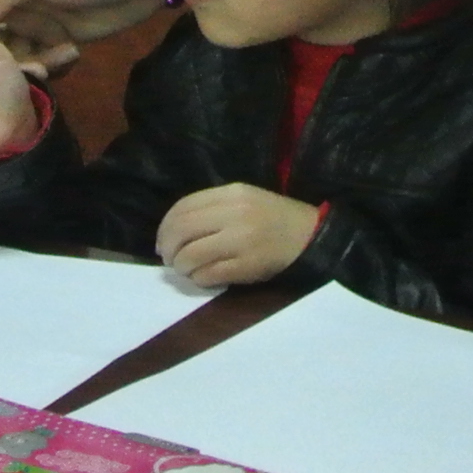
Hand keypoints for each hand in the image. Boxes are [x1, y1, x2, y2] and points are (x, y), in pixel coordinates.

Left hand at [156, 183, 320, 290]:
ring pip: (190, 256)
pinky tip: (204, 277)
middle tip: (170, 259)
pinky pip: (208, 275)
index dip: (165, 227)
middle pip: (181, 231)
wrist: (309, 235)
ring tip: (187, 269)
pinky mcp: (247, 266)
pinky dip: (198, 279)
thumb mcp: (244, 199)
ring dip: (182, 267)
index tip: (163, 241)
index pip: (183, 207)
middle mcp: (235, 213)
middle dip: (168, 249)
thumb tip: (172, 232)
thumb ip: (211, 208)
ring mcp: (241, 240)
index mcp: (232, 193)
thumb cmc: (273, 218)